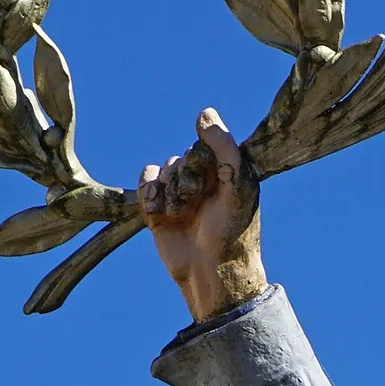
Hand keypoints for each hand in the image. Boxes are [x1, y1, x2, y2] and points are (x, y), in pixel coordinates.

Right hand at [140, 108, 266, 322]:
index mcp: (225, 171)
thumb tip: (204, 113)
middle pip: (181, 156)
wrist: (211, 272)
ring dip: (169, 191)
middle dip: (185, 178)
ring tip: (180, 215)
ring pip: (162, 169)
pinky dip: (149, 194)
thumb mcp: (239, 185)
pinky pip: (145, 181)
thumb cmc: (233, 231)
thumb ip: (226, 147)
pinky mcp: (158, 207)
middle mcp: (202, 180)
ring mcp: (179, 193)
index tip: (214, 180)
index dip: (201, 159)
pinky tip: (160, 215)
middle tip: (195, 202)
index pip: (203, 144)